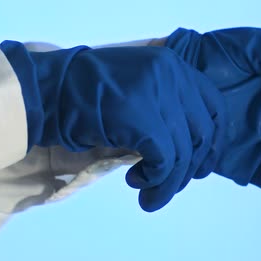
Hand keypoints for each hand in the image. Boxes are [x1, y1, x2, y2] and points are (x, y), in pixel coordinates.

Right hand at [0, 42, 226, 210]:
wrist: (45, 89)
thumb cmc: (87, 94)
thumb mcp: (138, 90)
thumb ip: (166, 107)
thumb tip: (190, 152)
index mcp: (174, 65)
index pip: (214, 107)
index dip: (213, 142)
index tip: (199, 166)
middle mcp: (172, 74)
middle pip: (202, 132)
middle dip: (190, 167)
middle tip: (169, 185)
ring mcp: (157, 93)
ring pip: (184, 151)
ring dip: (170, 182)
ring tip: (150, 195)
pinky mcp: (141, 116)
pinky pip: (165, 159)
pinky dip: (157, 180)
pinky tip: (137, 183)